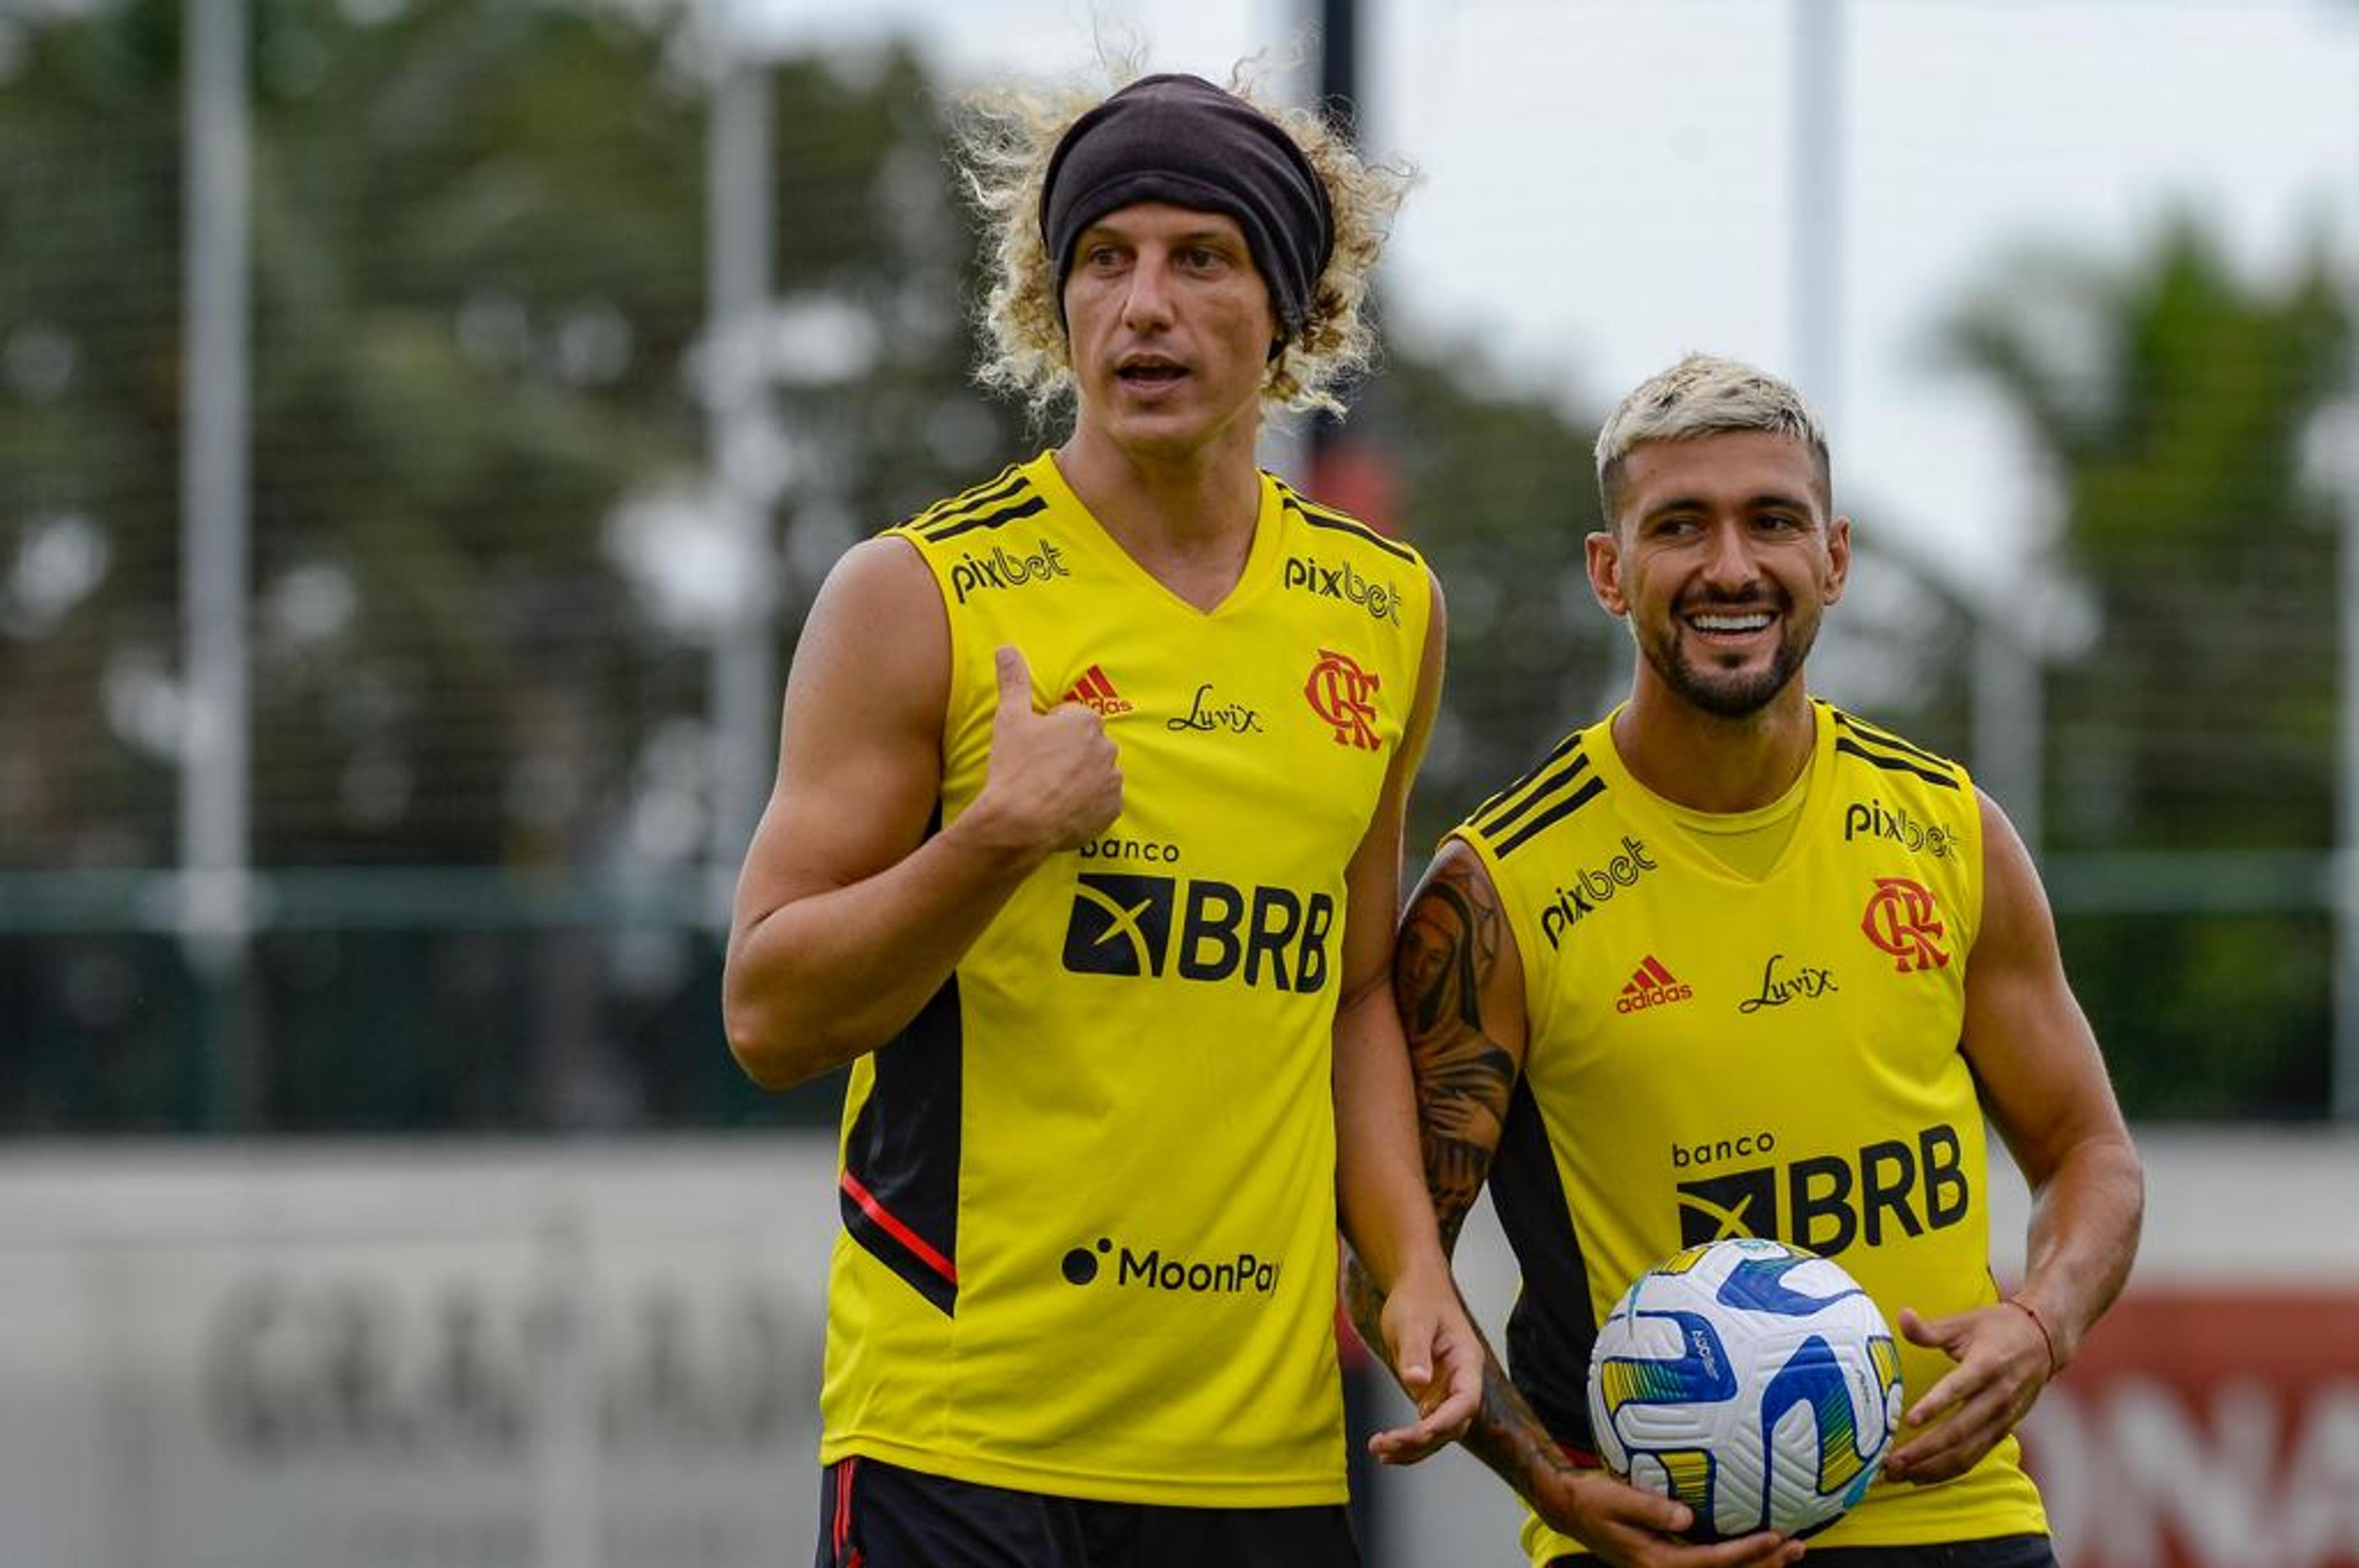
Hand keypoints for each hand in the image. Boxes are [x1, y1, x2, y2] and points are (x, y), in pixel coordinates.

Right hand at [957, 646, 1123, 858]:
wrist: (1018, 823)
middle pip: (1085, 745)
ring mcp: (1112, 780)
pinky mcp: (1111, 809)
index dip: (1048, 733)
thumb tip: (1006, 648)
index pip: (1070, 719)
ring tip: (1048, 791)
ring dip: (1078, 778)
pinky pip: (1101, 801)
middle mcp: (1107, 747)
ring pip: (1095, 772)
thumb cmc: (1014, 768)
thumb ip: (1013, 680)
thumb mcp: (1009, 718)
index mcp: (1086, 720)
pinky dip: (1086, 804)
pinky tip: (1061, 808)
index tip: (1033, 749)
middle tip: (1038, 771)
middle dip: (1067, 754)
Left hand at [1363, 1264, 1481, 1463]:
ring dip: (1413, 1448)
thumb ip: (1416, 1351)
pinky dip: (1408, 1439)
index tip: (1420, 1431)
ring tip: (1379, 1452)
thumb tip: (1418, 1383)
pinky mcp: (1431, 1395)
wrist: (1416, 1288)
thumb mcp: (1413, 1320)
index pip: (1466, 1401)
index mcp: (1467, 1362)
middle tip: (1385, 1444)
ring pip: (1439, 1432)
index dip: (1446, 1421)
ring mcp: (1447, 1390)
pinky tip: (1386, 1447)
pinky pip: (1425, 1425)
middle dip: (1421, 1441)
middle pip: (1452, 1425)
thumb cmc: (1419, 1298)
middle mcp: (1462, 1381)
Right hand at [1527, 1467, 1802, 1567]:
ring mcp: (1667, 1567)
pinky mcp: (1668, 1557)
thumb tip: (1686, 1517)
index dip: (1746, 1553)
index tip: (1775, 1537)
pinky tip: (1756, 1547)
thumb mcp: (1614, 1498)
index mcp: (1657, 1560)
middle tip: (1798, 1546)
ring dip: (1757, 1564)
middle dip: (1764, 1564)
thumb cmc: (1589, 1499)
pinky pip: (1710, 1563)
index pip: (1712, 1562)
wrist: (1567, 1508)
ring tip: (1790, 1550)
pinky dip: (1738, 1558)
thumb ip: (1650, 1508)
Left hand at [1881, 1300, 2050, 1484]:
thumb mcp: (1964, 1323)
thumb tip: (1902, 1316)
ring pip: (1967, 1451)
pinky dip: (1949, 1469)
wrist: (2044, 1341)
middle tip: (1892, 1460)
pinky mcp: (2003, 1430)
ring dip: (1933, 1467)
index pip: (1958, 1389)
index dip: (1935, 1405)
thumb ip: (1930, 1329)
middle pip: (1960, 1430)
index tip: (1909, 1420)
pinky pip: (1975, 1456)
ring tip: (1899, 1474)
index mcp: (1987, 1365)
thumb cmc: (1998, 1328)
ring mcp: (2003, 1418)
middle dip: (1925, 1449)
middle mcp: (1998, 1396)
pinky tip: (1922, 1474)